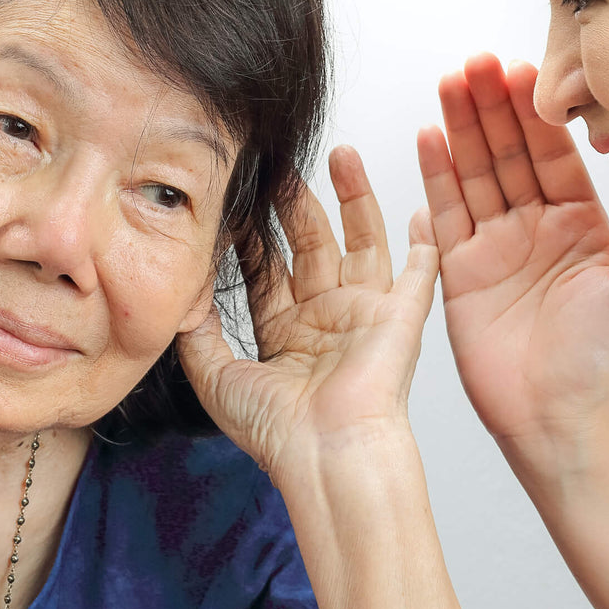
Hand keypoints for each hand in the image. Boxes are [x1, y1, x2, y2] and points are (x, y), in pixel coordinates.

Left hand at [178, 145, 437, 483]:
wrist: (325, 453)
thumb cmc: (276, 430)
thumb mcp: (216, 378)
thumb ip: (196, 333)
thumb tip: (185, 291)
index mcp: (284, 334)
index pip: (266, 269)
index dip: (251, 233)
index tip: (237, 195)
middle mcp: (325, 320)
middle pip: (310, 245)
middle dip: (294, 203)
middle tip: (278, 163)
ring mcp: (363, 315)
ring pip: (360, 242)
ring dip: (353, 198)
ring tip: (340, 154)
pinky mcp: (399, 318)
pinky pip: (417, 275)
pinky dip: (424, 244)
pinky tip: (423, 210)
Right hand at [420, 55, 608, 456]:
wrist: (553, 414)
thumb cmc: (600, 358)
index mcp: (580, 223)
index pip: (553, 153)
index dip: (537, 113)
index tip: (524, 70)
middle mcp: (534, 225)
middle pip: (508, 151)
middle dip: (492, 105)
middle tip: (477, 62)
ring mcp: (494, 243)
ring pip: (474, 171)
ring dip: (462, 125)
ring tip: (449, 81)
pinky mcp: (458, 267)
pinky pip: (445, 211)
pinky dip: (436, 172)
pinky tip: (430, 134)